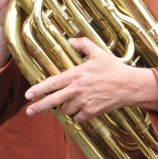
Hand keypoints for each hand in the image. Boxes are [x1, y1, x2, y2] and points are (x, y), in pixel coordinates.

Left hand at [24, 36, 157, 122]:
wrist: (129, 85)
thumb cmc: (114, 68)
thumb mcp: (98, 52)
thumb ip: (83, 44)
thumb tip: (72, 40)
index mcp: (76, 75)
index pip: (52, 83)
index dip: (38, 90)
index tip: (28, 95)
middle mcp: (77, 89)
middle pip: (53, 101)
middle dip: (39, 107)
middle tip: (30, 111)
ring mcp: (84, 102)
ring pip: (66, 110)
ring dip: (65, 108)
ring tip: (71, 102)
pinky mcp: (92, 112)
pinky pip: (77, 118)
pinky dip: (77, 115)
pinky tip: (81, 109)